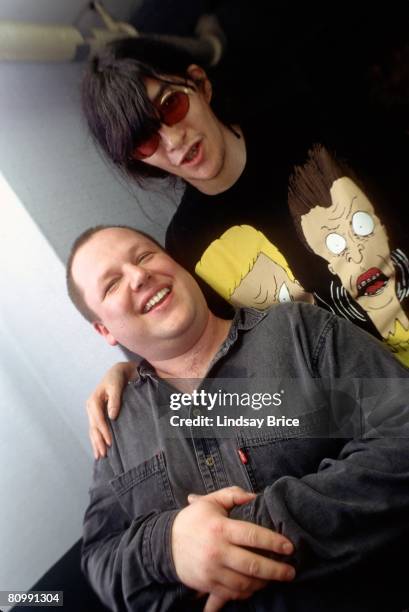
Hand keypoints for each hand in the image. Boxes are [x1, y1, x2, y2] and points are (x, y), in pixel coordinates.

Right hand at [86, 361, 137, 458]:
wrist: (117, 373)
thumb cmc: (117, 378)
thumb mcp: (116, 386)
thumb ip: (114, 401)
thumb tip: (112, 416)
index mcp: (93, 401)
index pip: (98, 420)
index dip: (104, 432)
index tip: (110, 443)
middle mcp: (91, 407)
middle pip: (93, 428)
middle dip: (98, 442)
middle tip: (103, 455)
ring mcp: (93, 411)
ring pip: (93, 430)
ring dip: (96, 443)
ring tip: (99, 456)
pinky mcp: (97, 414)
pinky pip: (96, 428)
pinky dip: (97, 438)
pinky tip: (99, 448)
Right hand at [171, 487, 294, 606]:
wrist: (165, 543)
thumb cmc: (192, 520)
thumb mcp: (211, 501)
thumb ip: (233, 495)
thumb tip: (255, 496)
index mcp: (220, 528)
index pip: (252, 535)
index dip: (274, 542)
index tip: (289, 547)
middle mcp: (217, 551)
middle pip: (253, 564)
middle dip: (277, 570)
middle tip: (291, 571)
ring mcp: (212, 570)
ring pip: (245, 583)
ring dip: (264, 583)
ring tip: (275, 578)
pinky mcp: (208, 584)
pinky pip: (233, 593)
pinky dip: (248, 592)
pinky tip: (256, 585)